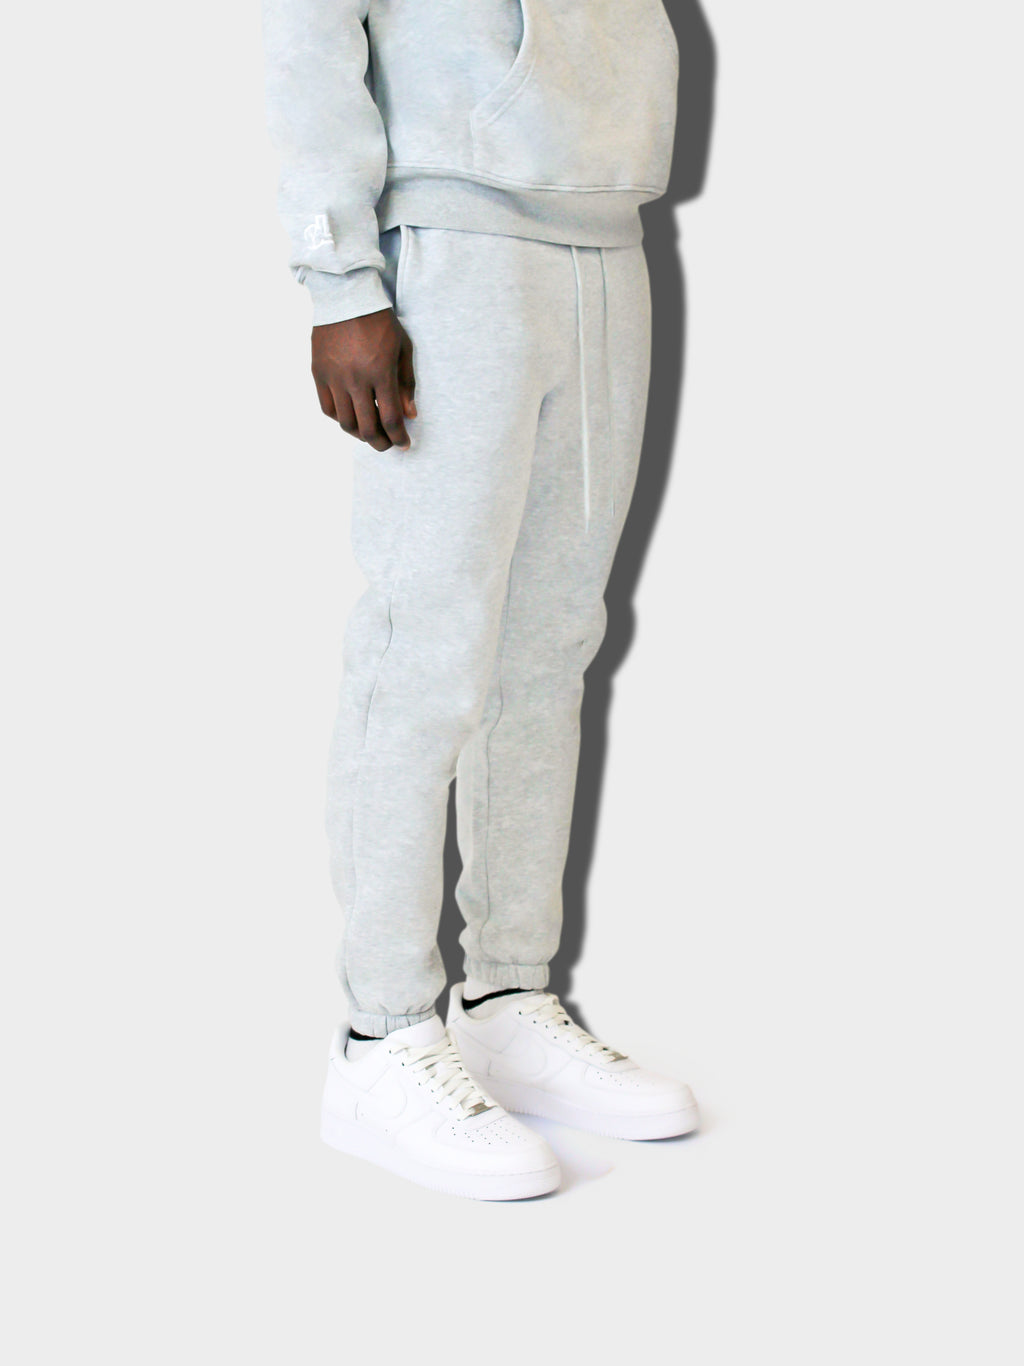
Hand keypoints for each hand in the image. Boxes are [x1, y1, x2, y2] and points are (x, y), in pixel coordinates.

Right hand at [311, 308, 416, 450]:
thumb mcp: (403, 348)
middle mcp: (355, 379)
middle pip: (367, 428)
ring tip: (370, 432)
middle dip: (381, 443)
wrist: (345, 296)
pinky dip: (340, 419)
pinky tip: (351, 417)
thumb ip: (406, 383)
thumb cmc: (380, 321)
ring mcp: (334, 378)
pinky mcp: (318, 373)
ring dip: (360, 434)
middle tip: (388, 444)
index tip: (404, 444)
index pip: (390, 419)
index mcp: (380, 372)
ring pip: (345, 422)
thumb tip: (409, 415)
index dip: (398, 438)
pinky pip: (328, 408)